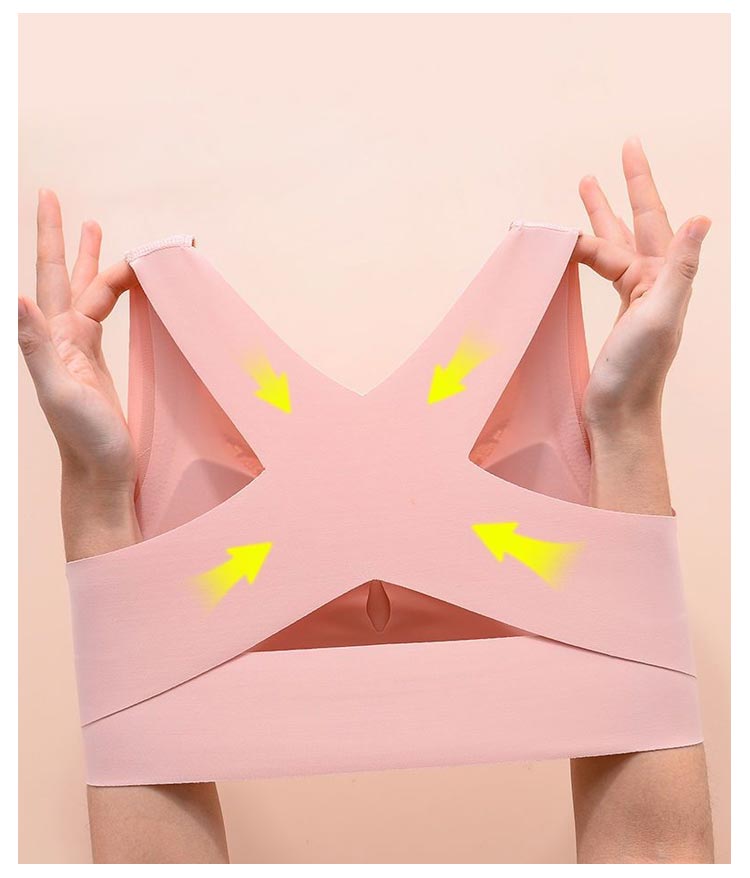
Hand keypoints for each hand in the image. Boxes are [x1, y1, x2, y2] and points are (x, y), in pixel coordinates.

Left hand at [19, 189, 135, 486]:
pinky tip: (114, 293)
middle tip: (55, 200)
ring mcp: (81, 352)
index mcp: (57, 339)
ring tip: (96, 233)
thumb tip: (15, 298)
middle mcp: (64, 339)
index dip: (65, 246)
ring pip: (87, 294)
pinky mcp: (97, 366)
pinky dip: (110, 298)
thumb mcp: (59, 392)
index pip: (58, 280)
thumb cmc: (84, 441)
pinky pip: (103, 318)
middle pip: (66, 278)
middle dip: (65, 240)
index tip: (90, 221)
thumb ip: (35, 346)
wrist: (99, 475)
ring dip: (89, 263)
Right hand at [572, 137, 710, 432]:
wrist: (619, 413)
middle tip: (620, 152)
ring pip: (614, 245)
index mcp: (662, 279)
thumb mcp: (660, 315)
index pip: (643, 225)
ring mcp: (635, 299)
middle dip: (626, 189)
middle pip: (636, 224)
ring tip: (586, 188)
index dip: (630, 191)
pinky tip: (582, 249)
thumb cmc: (638, 371)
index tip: (621, 156)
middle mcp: (652, 283)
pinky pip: (603, 272)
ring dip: (601, 217)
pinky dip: (590, 254)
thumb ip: (680, 268)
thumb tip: (700, 219)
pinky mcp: (618, 316)